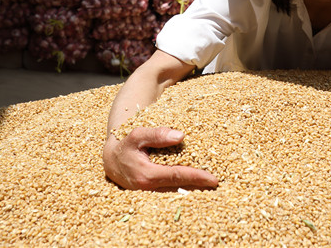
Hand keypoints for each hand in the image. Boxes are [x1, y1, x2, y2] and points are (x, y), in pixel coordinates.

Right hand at [102, 127, 218, 190]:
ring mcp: (150, 194)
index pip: (177, 177)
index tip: (214, 179)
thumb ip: (158, 135)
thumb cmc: (126, 145)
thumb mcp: (138, 135)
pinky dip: (185, 190)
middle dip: (200, 188)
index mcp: (147, 175)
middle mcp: (148, 189)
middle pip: (180, 189)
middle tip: (219, 186)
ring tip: (212, 187)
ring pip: (176, 194)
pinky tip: (197, 187)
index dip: (197, 177)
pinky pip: (170, 193)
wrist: (111, 160)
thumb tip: (181, 136)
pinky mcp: (151, 194)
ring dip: (194, 191)